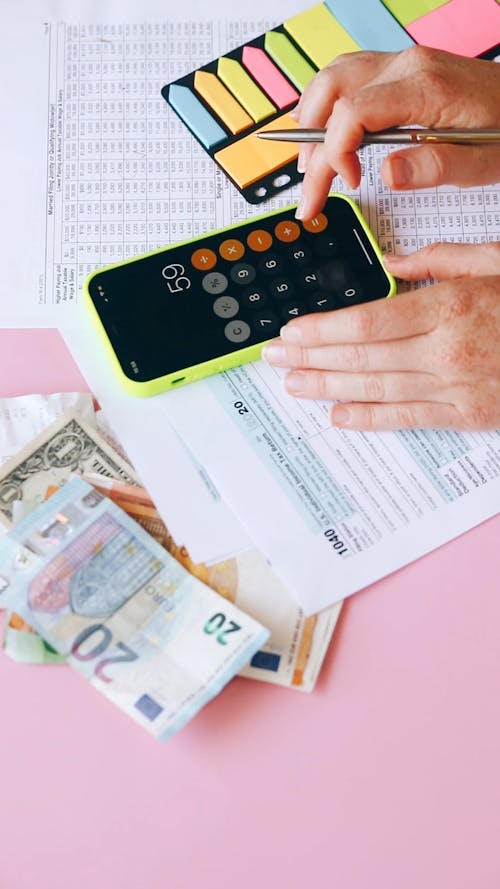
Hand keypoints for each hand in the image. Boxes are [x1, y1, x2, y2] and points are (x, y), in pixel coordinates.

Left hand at [262, 242, 499, 430]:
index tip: (292, 331)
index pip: (368, 322)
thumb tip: (395, 264)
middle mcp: (448, 351)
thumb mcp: (498, 261)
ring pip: (377, 390)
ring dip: (328, 389)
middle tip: (273, 359)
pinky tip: (339, 417)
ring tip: (293, 385)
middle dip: (310, 359)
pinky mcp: (468, 416)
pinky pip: (409, 420)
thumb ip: (443, 260)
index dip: (322, 331)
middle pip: (362, 358)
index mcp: (453, 305)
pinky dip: (371, 419)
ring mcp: (457, 388)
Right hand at [294, 47, 499, 219]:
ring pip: (332, 78)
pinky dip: (327, 105)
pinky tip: (324, 133)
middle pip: (331, 94)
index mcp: (425, 87)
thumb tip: (386, 174)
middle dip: (311, 149)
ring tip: (310, 167)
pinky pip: (349, 76)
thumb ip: (433, 167)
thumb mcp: (481, 163)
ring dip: (311, 122)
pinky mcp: (402, 68)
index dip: (337, 153)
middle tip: (310, 195)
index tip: (349, 184)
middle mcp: (407, 65)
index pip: (352, 112)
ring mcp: (402, 62)